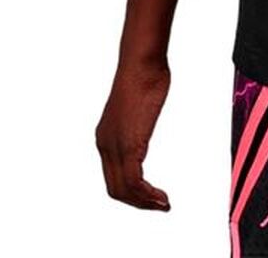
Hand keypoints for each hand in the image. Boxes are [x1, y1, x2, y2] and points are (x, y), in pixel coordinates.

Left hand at [95, 58, 171, 209]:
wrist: (141, 61)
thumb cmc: (144, 74)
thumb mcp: (137, 105)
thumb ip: (136, 120)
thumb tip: (143, 116)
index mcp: (105, 137)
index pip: (112, 177)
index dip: (131, 191)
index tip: (151, 195)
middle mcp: (105, 145)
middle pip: (115, 189)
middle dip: (138, 203)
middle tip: (159, 206)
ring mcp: (115, 146)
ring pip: (123, 190)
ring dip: (144, 203)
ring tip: (163, 205)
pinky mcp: (129, 144)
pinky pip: (134, 181)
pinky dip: (147, 194)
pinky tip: (161, 195)